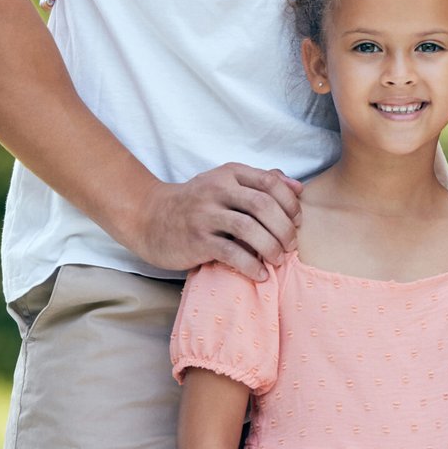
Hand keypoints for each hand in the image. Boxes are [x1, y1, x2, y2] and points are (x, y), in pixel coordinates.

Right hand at [128, 163, 303, 279]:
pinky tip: (260, 274)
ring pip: (249, 229)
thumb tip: (298, 188)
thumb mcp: (226, 182)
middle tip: (291, 246)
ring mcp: (205, 214)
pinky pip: (231, 253)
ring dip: (271, 247)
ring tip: (277, 260)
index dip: (290, 203)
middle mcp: (218, 189)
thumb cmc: (196, 202)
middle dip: (284, 228)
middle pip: (264, 205)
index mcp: (230, 173)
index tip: (298, 222)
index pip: (270, 182)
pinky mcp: (196, 240)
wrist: (149, 216)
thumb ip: (261, 181)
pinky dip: (251, 265)